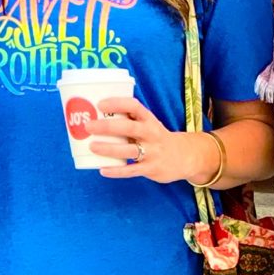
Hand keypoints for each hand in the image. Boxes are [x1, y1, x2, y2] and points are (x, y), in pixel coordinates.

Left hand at [86, 97, 222, 186]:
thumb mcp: (148, 124)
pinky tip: (103, 170)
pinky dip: (117, 171)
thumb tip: (95, 117)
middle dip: (108, 126)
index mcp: (149, 119)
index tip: (100, 104)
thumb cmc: (156, 137)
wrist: (185, 156)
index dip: (117, 103)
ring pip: (129, 150)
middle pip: (129, 127)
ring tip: (92, 146)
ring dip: (109, 148)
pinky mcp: (152, 168)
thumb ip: (128, 121)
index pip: (134, 106)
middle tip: (88, 126)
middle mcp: (151, 133)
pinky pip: (132, 170)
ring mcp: (153, 152)